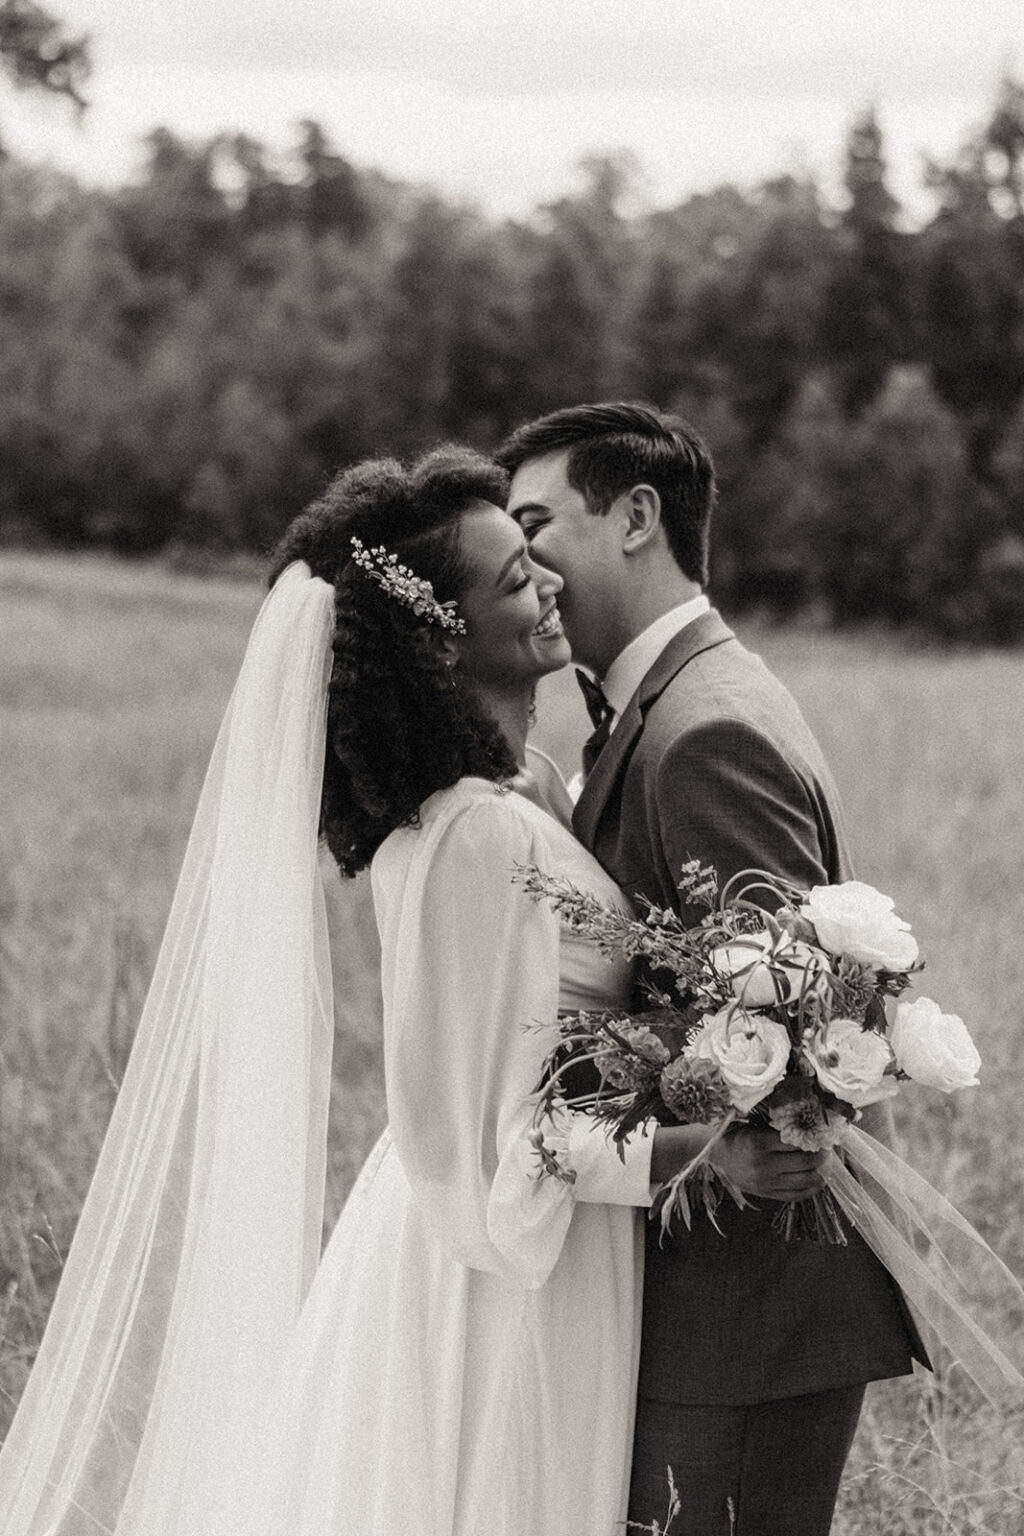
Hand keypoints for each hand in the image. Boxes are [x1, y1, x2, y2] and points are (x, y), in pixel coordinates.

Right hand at [708, 1125, 828, 1201]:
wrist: (719, 1157)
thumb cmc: (740, 1137)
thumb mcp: (756, 1128)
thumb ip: (779, 1131)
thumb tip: (811, 1129)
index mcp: (759, 1142)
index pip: (796, 1141)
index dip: (813, 1137)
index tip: (821, 1134)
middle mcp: (764, 1164)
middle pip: (805, 1161)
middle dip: (822, 1154)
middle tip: (827, 1148)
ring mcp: (767, 1182)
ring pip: (805, 1180)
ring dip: (822, 1172)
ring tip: (827, 1164)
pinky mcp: (768, 1194)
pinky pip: (797, 1195)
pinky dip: (812, 1188)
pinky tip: (818, 1180)